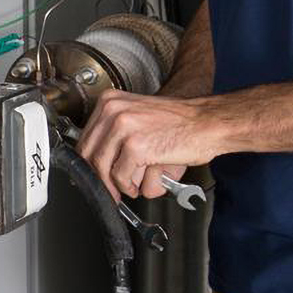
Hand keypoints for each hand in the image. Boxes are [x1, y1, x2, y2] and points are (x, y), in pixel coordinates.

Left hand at [77, 94, 219, 202]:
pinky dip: (130, 187)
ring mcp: (123, 127)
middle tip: (109, 191)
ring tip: (128, 188)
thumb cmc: (178, 123)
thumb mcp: (138, 117)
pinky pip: (121, 176)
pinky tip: (140, 186)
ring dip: (114, 185)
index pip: (86, 138)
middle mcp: (112, 111)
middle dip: (99, 178)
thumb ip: (114, 134)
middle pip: (89, 154)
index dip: (88, 163)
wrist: (207, 122)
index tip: (94, 176)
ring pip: (102, 168)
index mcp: (109, 101)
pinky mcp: (136, 146)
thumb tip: (94, 161)